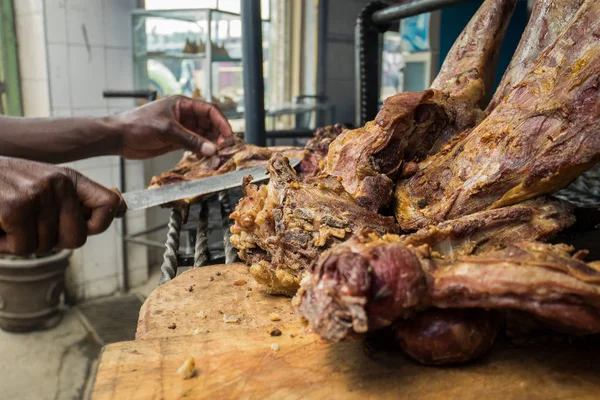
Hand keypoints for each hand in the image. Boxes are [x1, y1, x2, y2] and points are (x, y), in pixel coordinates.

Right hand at [0, 158, 120, 254]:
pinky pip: (23, 247)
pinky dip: (5, 245)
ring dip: (22, 242)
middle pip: (76, 239)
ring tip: (8, 219)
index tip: (85, 228)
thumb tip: (121, 210)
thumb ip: (74, 202)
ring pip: (45, 246)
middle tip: (29, 226)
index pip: (110, 205)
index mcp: (69, 178)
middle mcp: (58, 183)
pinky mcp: (16, 206)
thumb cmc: (2, 187)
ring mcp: (38, 193)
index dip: (100, 224)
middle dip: (51, 241)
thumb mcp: (43, 187)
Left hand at [113, 95, 233, 159]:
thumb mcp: (167, 131)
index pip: (209, 110)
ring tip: (216, 155)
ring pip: (203, 135)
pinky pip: (194, 145)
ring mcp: (180, 128)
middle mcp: (184, 115)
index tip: (229, 135)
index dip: (221, 122)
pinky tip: (205, 157)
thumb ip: (191, 141)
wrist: (119, 137)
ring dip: (210, 144)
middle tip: (224, 148)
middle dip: (218, 135)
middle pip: (209, 123)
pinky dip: (201, 151)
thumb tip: (212, 149)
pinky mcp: (175, 141)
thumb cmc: (139, 125)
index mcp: (182, 104)